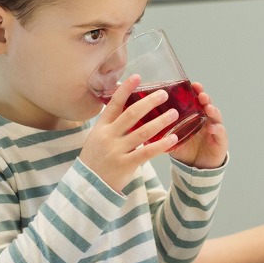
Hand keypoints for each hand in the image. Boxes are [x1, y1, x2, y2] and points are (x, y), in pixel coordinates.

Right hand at [79, 75, 179, 192]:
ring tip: (175, 114)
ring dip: (160, 122)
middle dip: (149, 102)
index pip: (114, 104)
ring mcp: (116, 151)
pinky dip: (161, 145)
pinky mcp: (125, 164)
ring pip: (142, 133)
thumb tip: (126, 102)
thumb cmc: (96, 158)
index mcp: (101, 127)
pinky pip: (147, 152)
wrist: (88, 185)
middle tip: (164, 94)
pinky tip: (173, 138)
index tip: (136, 77)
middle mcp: (108, 136)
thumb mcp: (97, 137)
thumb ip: (111, 123)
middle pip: (131, 114)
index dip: (125, 89)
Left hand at [167, 82, 227, 168]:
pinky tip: (212, 127)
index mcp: (195, 116)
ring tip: (208, 107)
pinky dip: (217, 129)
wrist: (197, 169)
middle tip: (201, 93)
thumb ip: (162, 131)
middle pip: (207, 104)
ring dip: (213, 110)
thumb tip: (142, 124)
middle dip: (205, 97)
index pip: (196, 100)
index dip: (196, 91)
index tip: (192, 84)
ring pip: (216, 116)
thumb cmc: (185, 150)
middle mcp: (206, 119)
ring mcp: (215, 129)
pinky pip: (220, 134)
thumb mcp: (173, 138)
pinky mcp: (220, 141)